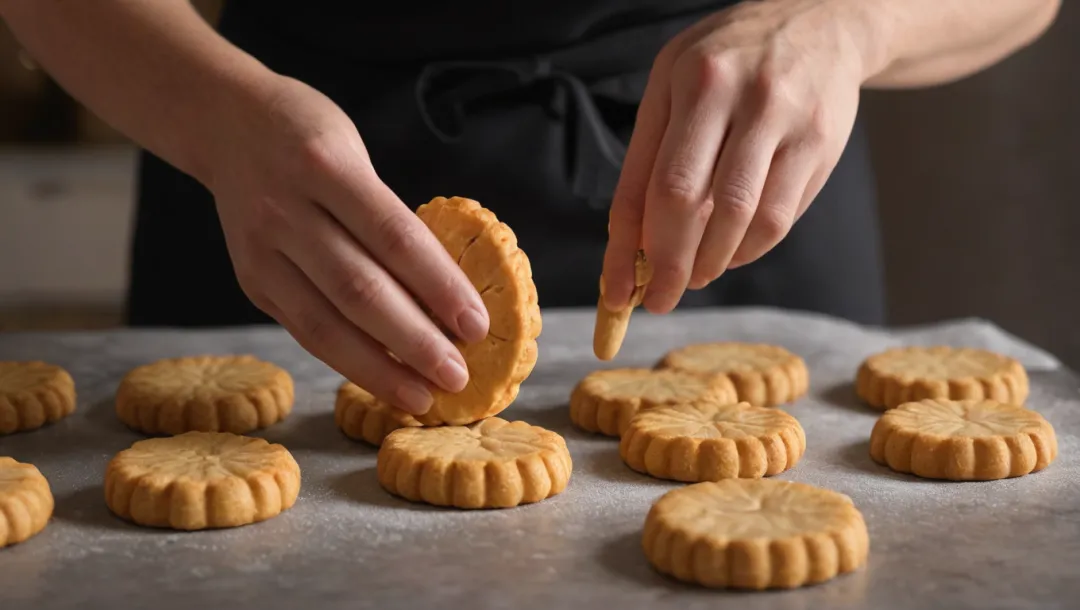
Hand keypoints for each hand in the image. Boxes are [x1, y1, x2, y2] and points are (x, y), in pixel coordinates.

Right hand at [200, 76, 489, 414]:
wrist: (224, 122)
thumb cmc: (311, 137)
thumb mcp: (355, 153)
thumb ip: (388, 216)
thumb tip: (447, 292)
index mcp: (326, 166)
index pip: (395, 237)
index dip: (439, 286)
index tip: (478, 325)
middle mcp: (286, 210)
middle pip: (359, 290)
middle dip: (414, 341)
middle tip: (458, 376)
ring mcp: (261, 250)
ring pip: (325, 323)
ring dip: (380, 369)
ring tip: (423, 397)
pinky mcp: (251, 281)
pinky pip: (304, 330)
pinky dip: (347, 360)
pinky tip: (382, 379)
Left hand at [602, 0, 871, 312]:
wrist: (823, 20)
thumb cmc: (729, 61)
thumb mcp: (673, 82)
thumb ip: (650, 154)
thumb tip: (633, 243)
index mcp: (691, 82)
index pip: (651, 183)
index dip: (629, 247)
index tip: (618, 292)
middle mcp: (739, 97)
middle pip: (692, 204)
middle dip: (669, 266)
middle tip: (659, 299)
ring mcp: (785, 121)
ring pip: (741, 220)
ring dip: (711, 263)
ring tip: (695, 275)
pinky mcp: (820, 145)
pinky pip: (779, 219)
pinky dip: (749, 249)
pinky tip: (732, 251)